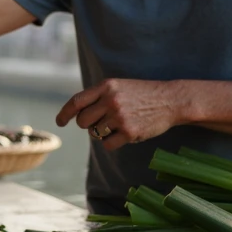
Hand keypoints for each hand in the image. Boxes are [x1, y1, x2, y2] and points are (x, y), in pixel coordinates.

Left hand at [56, 79, 181, 150]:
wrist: (171, 100)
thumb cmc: (142, 94)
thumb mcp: (119, 87)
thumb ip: (99, 96)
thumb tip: (77, 114)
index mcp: (106, 86)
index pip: (76, 101)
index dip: (65, 113)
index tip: (60, 122)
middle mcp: (110, 100)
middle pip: (83, 121)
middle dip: (88, 125)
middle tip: (102, 122)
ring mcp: (120, 116)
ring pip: (94, 133)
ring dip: (101, 133)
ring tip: (116, 126)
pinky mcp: (129, 132)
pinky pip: (107, 145)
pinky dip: (112, 143)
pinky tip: (124, 134)